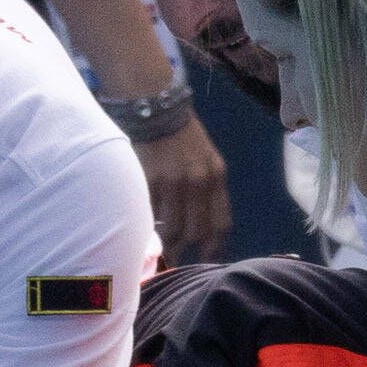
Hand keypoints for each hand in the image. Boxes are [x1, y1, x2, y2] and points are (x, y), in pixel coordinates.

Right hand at [136, 117, 230, 261]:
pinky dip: (149, 225)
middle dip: (186, 249)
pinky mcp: (149, 181)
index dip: (214, 247)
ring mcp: (173, 182)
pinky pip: (151, 215)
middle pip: (196, 231)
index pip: (220, 223)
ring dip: (166, 242)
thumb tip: (199, 229)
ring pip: (172, 228)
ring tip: (160, 247)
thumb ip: (207, 188)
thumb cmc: (181, 135)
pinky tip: (145, 228)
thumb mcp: (205, 158)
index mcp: (216, 175)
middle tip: (177, 257)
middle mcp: (198, 181)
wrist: (155, 109)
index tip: (205, 257)